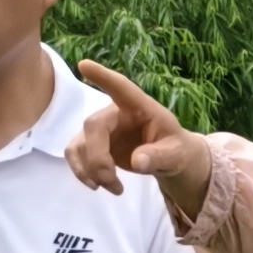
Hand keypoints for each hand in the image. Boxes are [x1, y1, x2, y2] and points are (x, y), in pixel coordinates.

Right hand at [69, 57, 214, 218]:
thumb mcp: (176, 154)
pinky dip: (82, 172)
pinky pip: (75, 154)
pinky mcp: (93, 145)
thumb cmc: (174, 148)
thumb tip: (138, 161)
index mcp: (140, 107)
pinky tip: (96, 185)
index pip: (121, 88)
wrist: (168, 159)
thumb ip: (160, 156)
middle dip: (98, 158)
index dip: (103, 77)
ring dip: (90, 169)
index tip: (84, 64)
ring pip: (80, 143)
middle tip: (112, 182)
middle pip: (93, 126)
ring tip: (112, 187)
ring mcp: (102, 129)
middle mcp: (116, 113)